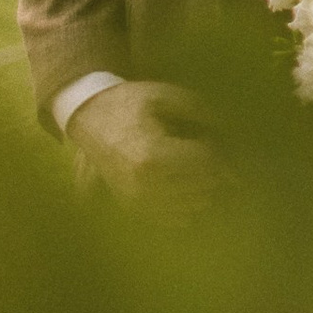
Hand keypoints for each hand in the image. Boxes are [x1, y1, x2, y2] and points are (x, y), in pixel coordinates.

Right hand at [64, 78, 216, 202]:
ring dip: (201, 186)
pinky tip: (184, 184)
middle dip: (210, 167)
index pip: (206, 161)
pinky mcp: (133, 206)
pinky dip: (187, 203)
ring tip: (190, 164)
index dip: (215, 148)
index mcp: (153, 155)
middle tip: (201, 150)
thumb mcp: (162, 94)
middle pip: (203, 184)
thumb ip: (198, 108)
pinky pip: (175, 217)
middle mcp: (145, 182)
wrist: (88, 117)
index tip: (209, 138)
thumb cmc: (128, 104)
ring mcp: (138, 198)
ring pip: (194, 203)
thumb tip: (224, 126)